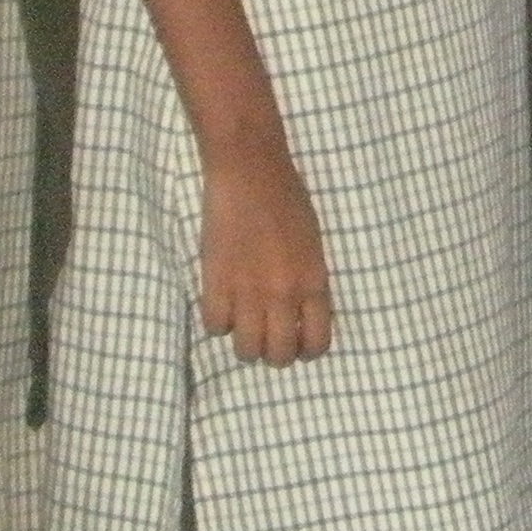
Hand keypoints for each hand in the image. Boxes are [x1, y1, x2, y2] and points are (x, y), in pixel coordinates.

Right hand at [199, 142, 331, 365]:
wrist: (251, 174)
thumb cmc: (288, 200)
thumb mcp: (314, 244)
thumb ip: (309, 281)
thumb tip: (301, 313)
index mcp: (313, 282)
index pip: (316, 342)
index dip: (308, 350)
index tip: (300, 344)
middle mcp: (283, 295)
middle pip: (280, 355)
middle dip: (276, 354)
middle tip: (269, 338)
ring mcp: (248, 292)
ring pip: (246, 350)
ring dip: (246, 344)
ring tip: (245, 325)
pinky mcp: (216, 283)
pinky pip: (215, 327)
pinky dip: (219, 322)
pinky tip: (223, 305)